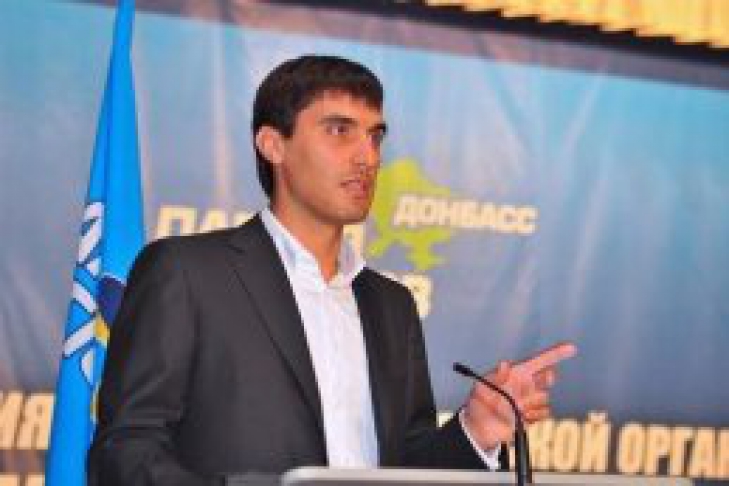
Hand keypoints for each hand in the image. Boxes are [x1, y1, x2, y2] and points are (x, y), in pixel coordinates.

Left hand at [461, 342, 576, 450]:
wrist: (480, 430)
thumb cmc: (478, 404)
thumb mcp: (482, 388)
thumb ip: (495, 376)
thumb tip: (505, 363)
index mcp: (516, 373)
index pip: (539, 360)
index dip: (556, 353)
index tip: (571, 347)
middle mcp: (526, 384)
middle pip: (547, 377)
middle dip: (546, 379)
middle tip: (533, 385)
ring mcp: (531, 400)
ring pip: (545, 398)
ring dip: (532, 403)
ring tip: (514, 408)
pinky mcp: (533, 416)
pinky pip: (544, 414)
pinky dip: (534, 417)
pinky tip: (519, 418)